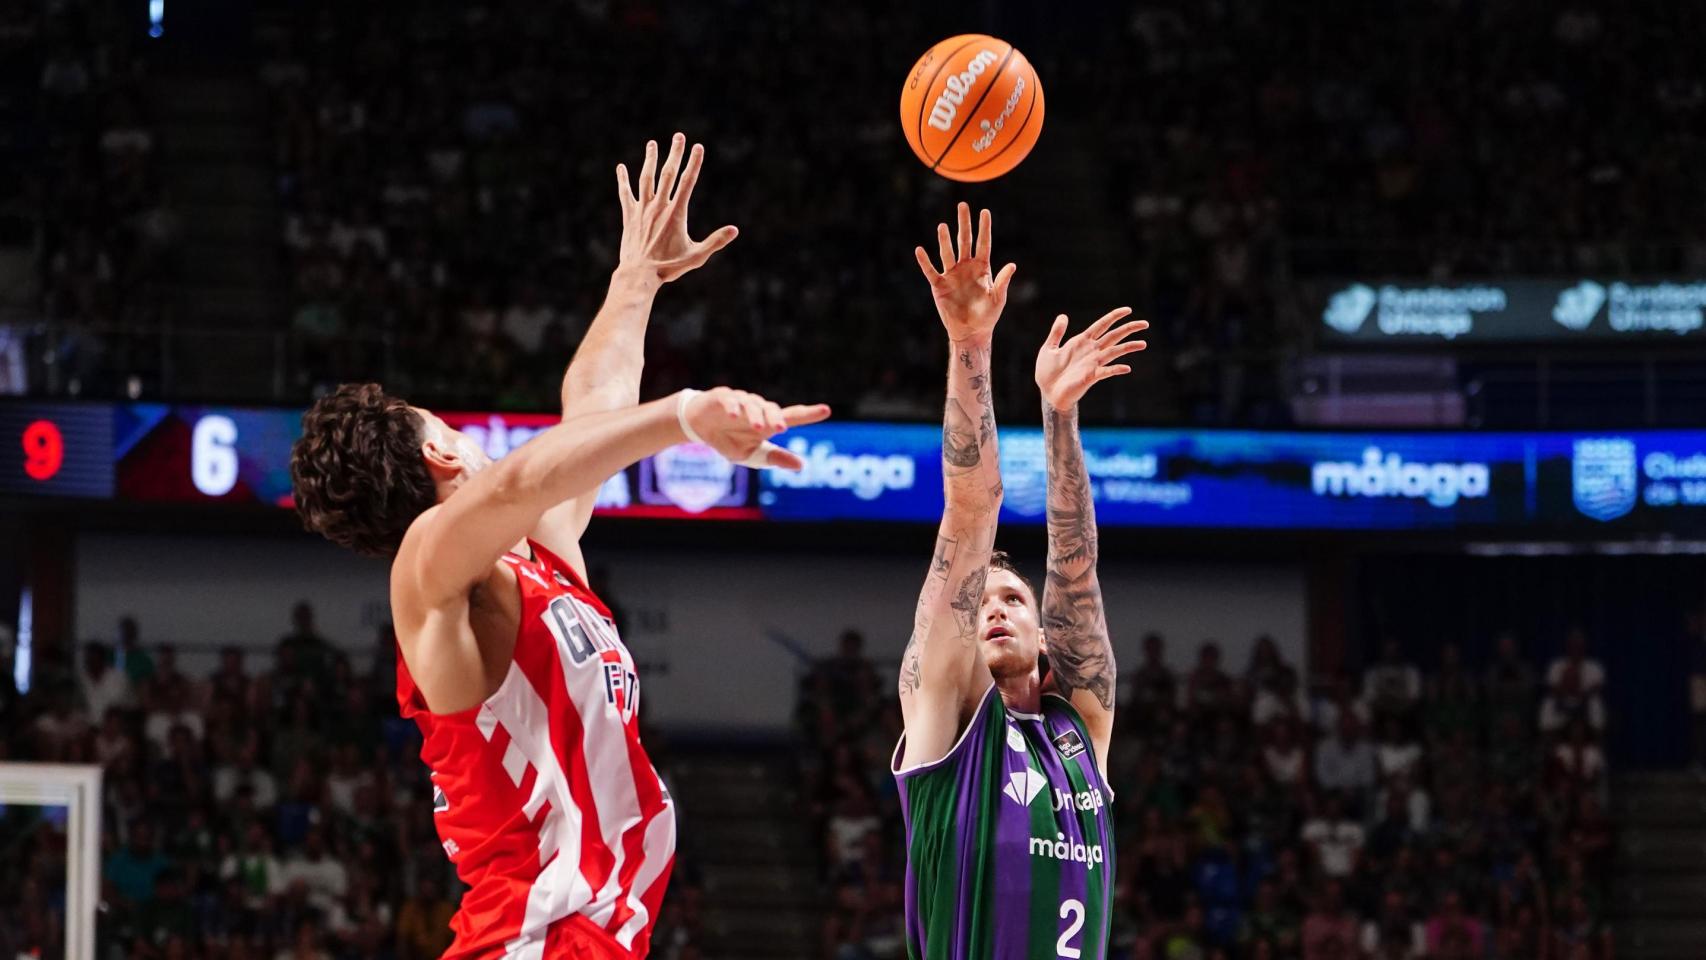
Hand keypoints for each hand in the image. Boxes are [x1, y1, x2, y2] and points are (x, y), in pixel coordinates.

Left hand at [616, 133, 738, 282]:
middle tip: (679, 136)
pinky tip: (621, 168)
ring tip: (652, 144)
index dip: (694, 163)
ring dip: (650, 160)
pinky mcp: (629, 217)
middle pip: (668, 174)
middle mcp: (659, 207)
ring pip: (646, 179)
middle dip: (675, 153)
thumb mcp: (696, 256)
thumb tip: (735, 230)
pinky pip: (625, 194)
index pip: (688, 182)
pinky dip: (623, 180)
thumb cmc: (669, 268)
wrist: (639, 275)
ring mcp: (642, 210)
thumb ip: (715, 241)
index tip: (698, 147)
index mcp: (676, 213)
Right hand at [683, 387, 831, 468]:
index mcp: (767, 422)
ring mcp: (740, 400)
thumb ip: (774, 458)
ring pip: (751, 404)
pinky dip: (733, 406)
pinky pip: (730, 399)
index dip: (809, 414)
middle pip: (771, 409)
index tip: (826, 410)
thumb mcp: (751, 455)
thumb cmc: (729, 440)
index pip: (792, 416)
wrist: (698, 427)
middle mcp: (757, 409)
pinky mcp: (722, 396)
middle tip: (780, 428)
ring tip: (758, 427)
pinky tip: (734, 414)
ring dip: (755, 415)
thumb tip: (801, 465)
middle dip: (776, 418)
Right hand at [914, 202, 1015, 341]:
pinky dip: (925, 261)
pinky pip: (931, 271)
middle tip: (962, 205)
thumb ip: (1003, 281)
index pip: (983, 243)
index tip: (984, 211)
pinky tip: (920, 250)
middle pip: (964, 241)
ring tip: (942, 226)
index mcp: (982, 268)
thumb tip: (1012, 265)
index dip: (984, 228)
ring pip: (947, 252)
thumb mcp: (998, 298)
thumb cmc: (987, 316)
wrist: (971, 331)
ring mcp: (952, 275)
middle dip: (964, 223)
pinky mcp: (939, 286)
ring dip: (945, 239)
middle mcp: (966, 267)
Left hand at [1034, 307, 1148, 411]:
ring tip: (1143, 343)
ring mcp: (1092, 363)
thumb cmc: (1047, 373)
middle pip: (1114, 336)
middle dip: (1129, 329)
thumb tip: (1064, 315)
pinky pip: (1106, 372)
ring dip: (1128, 347)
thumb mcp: (1049, 348)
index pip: (1102, 325)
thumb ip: (1057, 332)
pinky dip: (1116, 369)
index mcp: (1081, 342)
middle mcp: (1091, 351)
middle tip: (1145, 323)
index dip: (1114, 317)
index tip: (1128, 310)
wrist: (1048, 393)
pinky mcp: (1090, 377)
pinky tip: (1126, 368)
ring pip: (1114, 352)